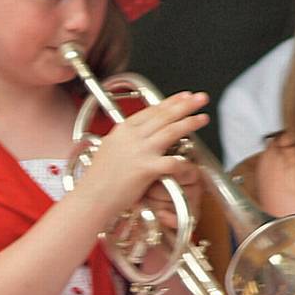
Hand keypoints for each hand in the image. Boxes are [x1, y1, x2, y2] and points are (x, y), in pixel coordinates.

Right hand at [80, 91, 208, 224]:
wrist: (91, 197)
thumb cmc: (98, 180)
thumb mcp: (110, 150)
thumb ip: (125, 140)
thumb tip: (137, 135)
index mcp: (123, 129)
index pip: (152, 110)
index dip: (171, 102)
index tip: (184, 96)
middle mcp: (132, 136)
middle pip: (164, 115)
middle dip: (185, 104)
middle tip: (200, 98)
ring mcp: (140, 151)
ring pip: (171, 130)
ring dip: (190, 122)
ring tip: (203, 118)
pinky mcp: (146, 168)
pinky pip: (172, 162)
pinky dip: (185, 162)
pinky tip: (193, 161)